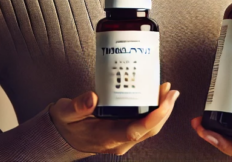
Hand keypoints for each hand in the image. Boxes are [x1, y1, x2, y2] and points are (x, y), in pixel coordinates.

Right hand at [50, 81, 179, 156]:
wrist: (61, 138)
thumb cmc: (64, 125)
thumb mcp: (65, 113)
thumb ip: (77, 106)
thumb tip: (92, 97)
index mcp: (106, 137)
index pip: (135, 130)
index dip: (154, 116)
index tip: (165, 100)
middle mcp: (118, 141)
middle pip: (149, 129)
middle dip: (164, 110)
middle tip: (170, 90)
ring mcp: (122, 139)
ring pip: (149, 128)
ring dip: (161, 110)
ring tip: (166, 90)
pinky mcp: (123, 133)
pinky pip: (143, 125)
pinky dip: (153, 111)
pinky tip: (154, 96)